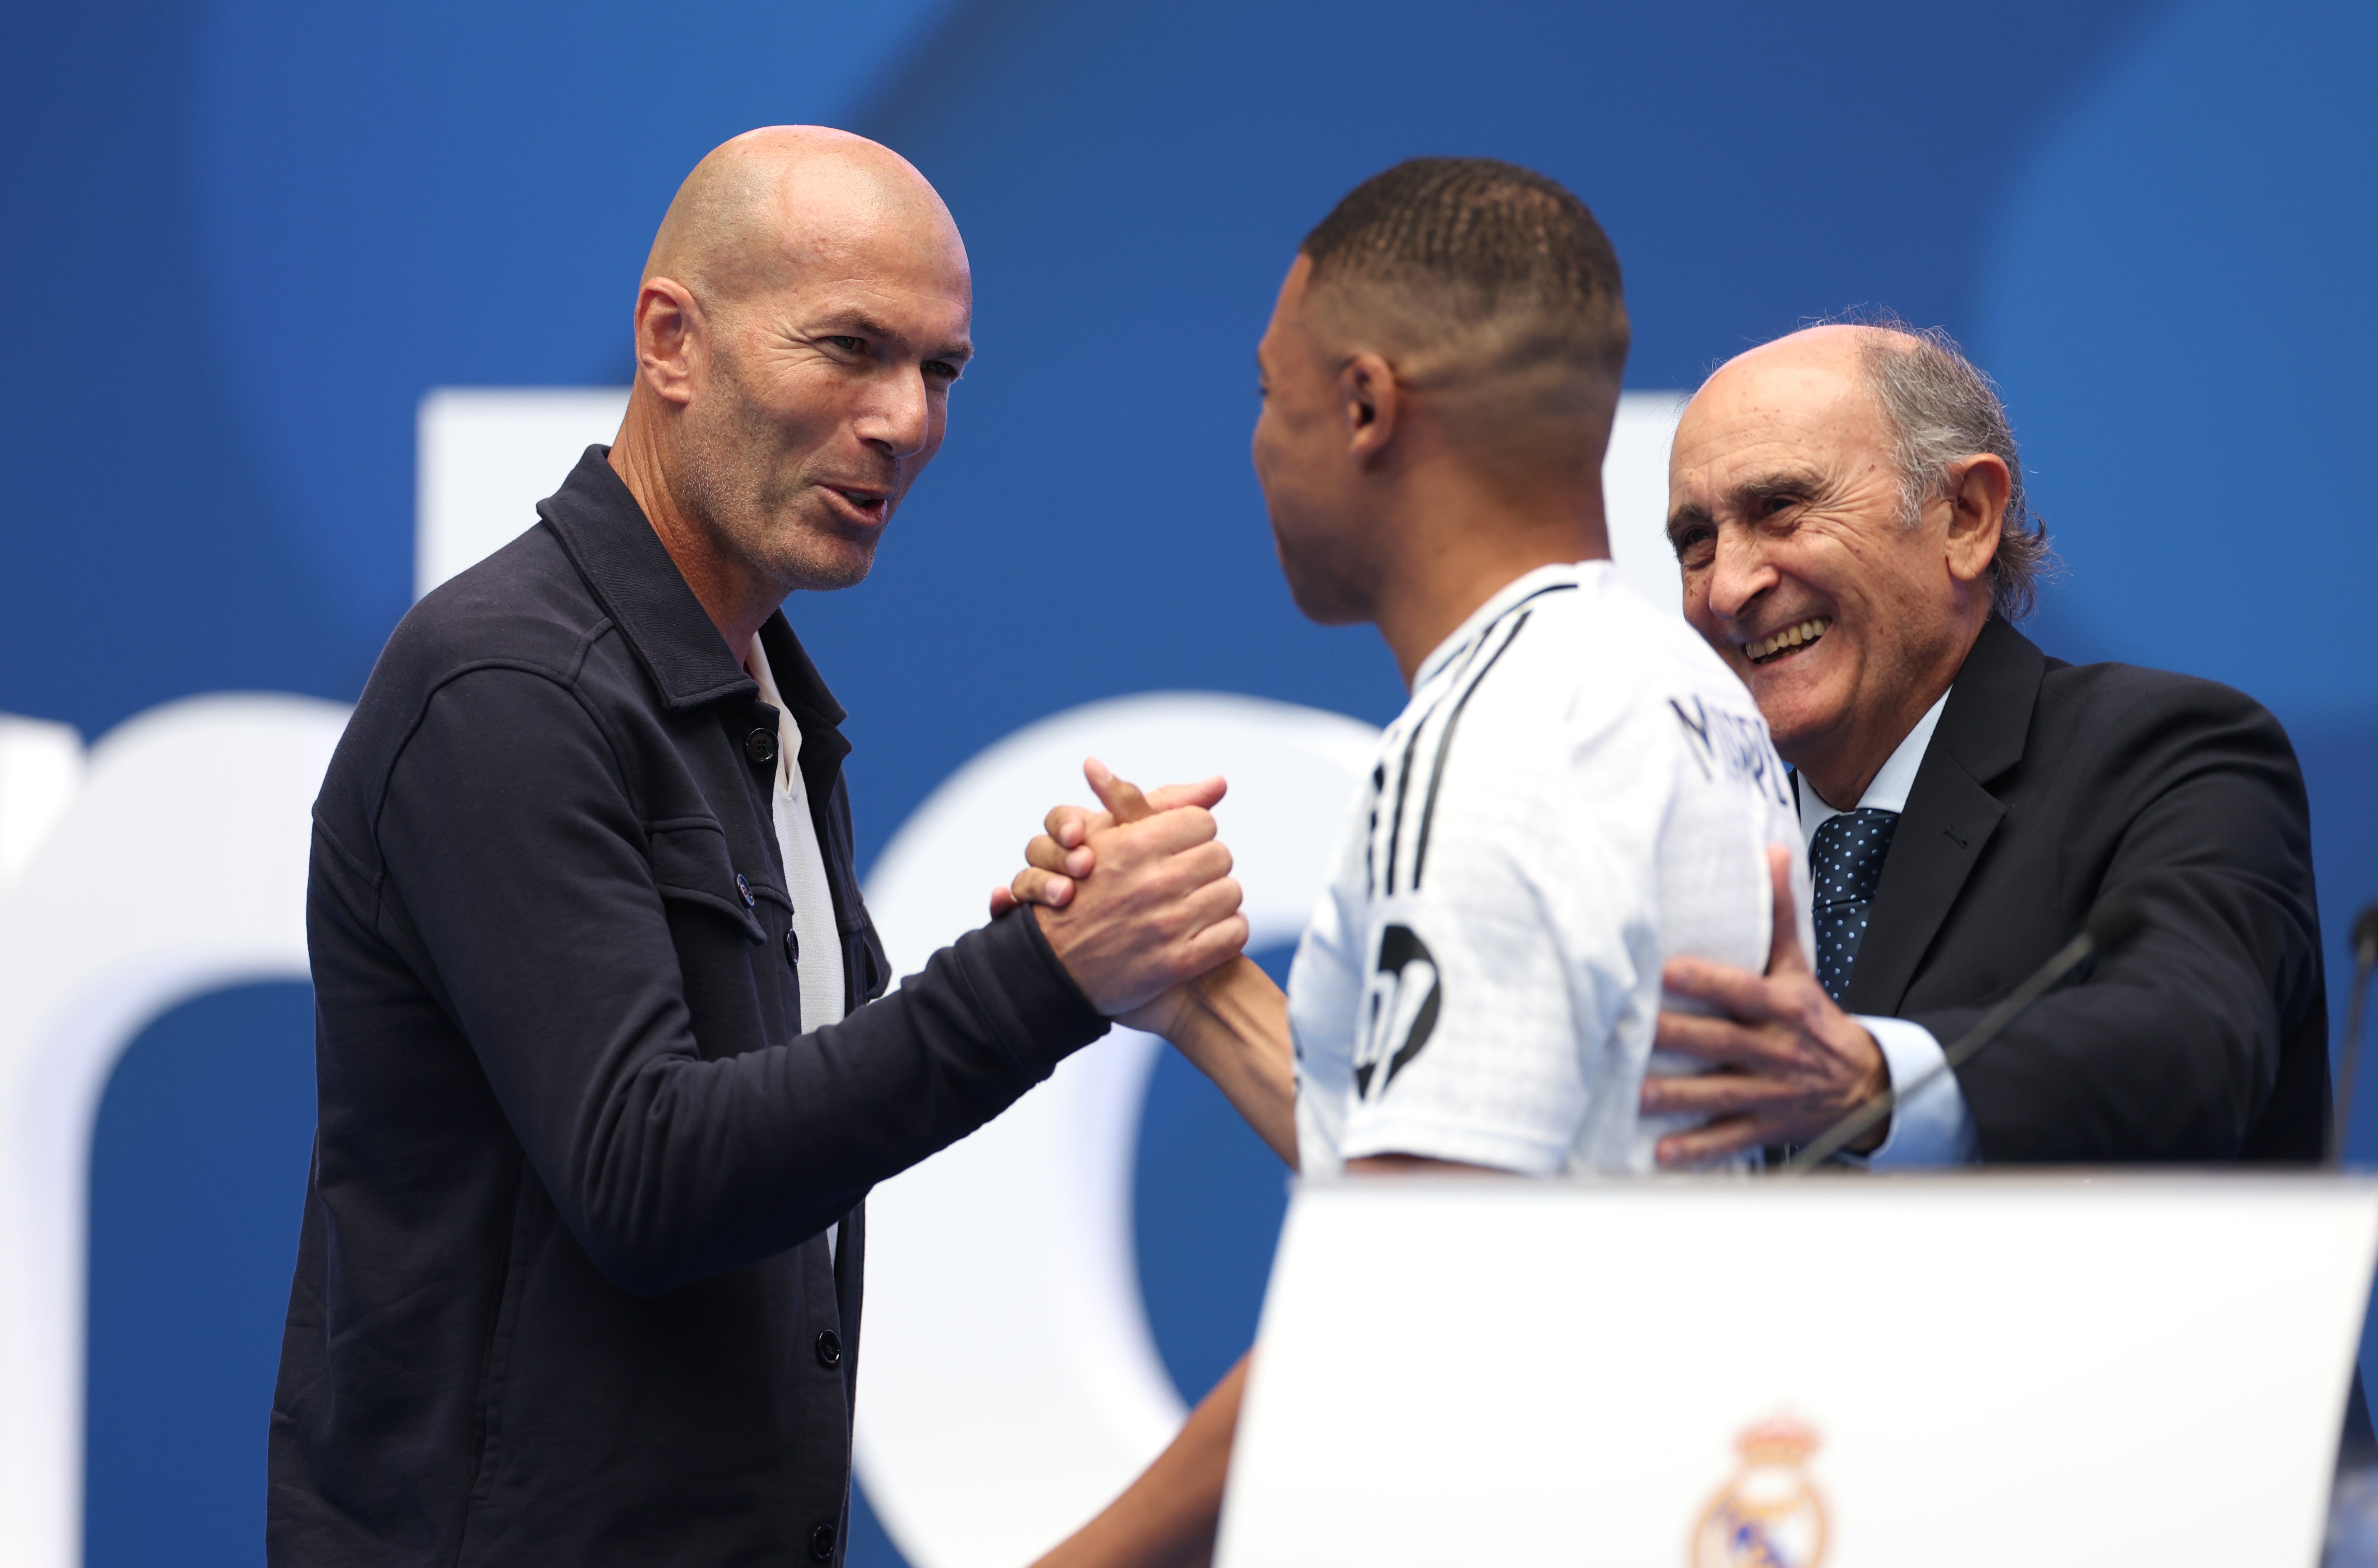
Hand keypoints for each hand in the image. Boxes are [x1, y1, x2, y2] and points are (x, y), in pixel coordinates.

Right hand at [1026, 760, 1247, 1016]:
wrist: (1056, 966)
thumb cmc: (1083, 891)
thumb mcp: (1107, 836)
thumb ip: (1160, 803)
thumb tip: (1219, 781)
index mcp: (1136, 845)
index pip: (1202, 822)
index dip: (1191, 832)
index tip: (1178, 846)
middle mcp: (1154, 883)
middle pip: (1221, 855)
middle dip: (1205, 864)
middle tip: (1186, 877)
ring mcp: (1168, 926)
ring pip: (1231, 894)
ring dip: (1217, 898)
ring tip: (1194, 903)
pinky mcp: (1179, 963)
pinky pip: (1234, 934)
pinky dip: (1227, 931)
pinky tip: (1206, 930)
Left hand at [1642, 845, 1890, 1165]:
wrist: (1869, 1085)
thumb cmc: (1817, 1021)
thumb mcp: (1800, 969)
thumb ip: (1779, 915)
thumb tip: (1773, 852)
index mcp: (1784, 1008)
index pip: (1743, 991)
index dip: (1709, 980)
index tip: (1668, 970)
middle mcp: (1777, 1051)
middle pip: (1722, 1042)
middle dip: (1678, 1037)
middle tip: (1630, 1032)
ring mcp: (1772, 1092)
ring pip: (1720, 1094)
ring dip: (1677, 1097)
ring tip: (1635, 1094)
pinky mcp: (1768, 1126)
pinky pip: (1731, 1139)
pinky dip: (1698, 1149)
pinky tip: (1662, 1153)